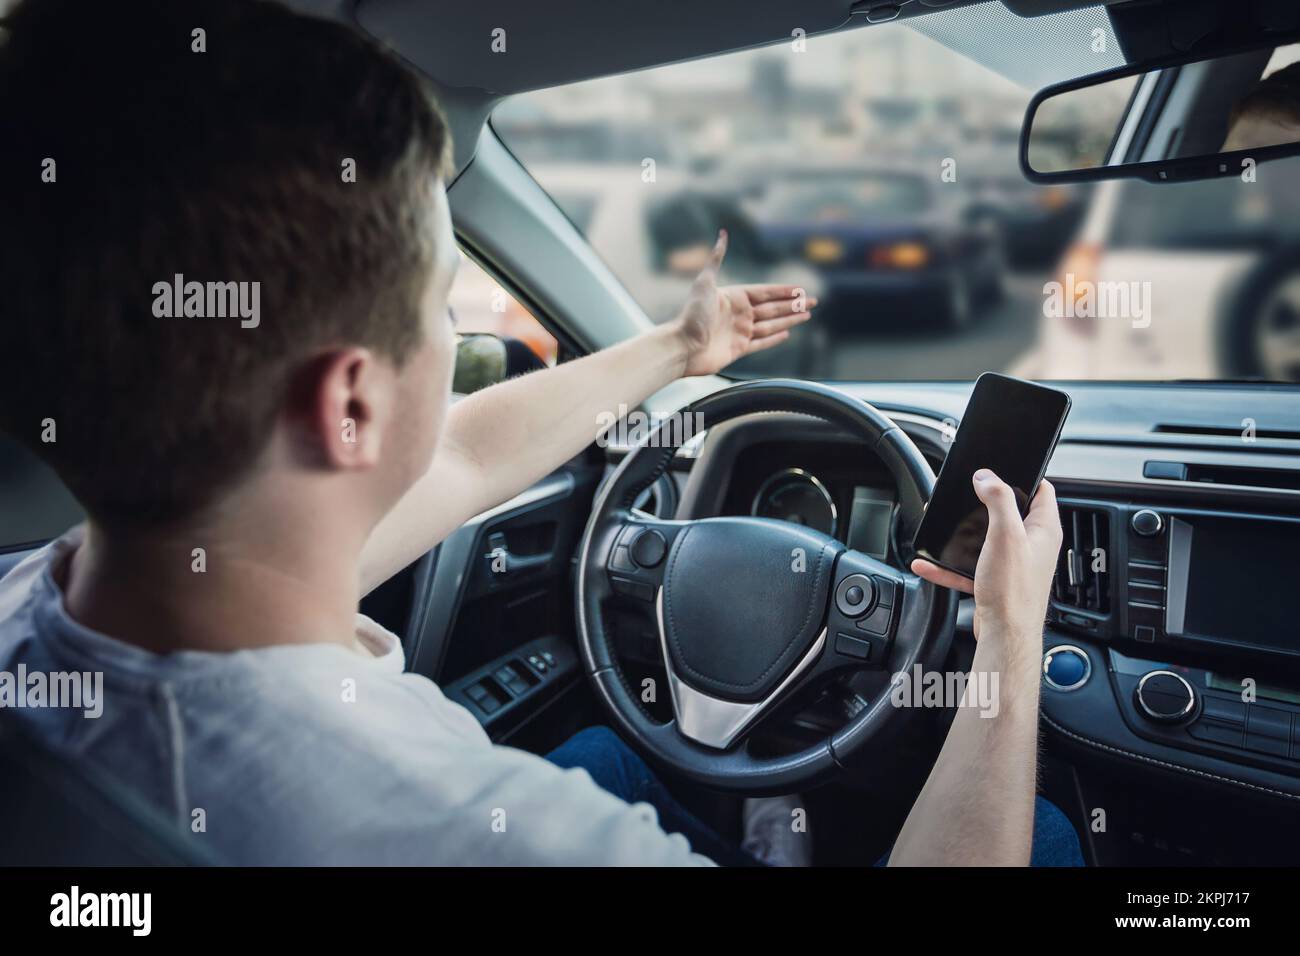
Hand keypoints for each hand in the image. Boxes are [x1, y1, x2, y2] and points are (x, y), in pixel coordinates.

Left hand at [671, 230, 815, 376]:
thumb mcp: (704, 282)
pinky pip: (761, 342)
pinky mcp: (738, 349)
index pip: (766, 292)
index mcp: (734, 297)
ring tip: (807, 315)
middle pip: (773, 308)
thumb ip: (716, 258)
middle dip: (794, 304)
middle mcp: (739, 314)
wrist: (682, 346)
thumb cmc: (692, 315)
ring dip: (790, 319)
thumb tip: (722, 234)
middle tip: (814, 302)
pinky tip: (787, 333)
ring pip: (771, 324)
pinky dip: (774, 338)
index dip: (784, 291)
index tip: (801, 289)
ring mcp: (739, 332)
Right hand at [910, 471, 1061, 642]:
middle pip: (1009, 512)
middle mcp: (1033, 544)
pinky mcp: (997, 580)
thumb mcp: (1006, 535)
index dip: (1023, 475)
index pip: (1042, 490)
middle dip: (984, 505)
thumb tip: (987, 477)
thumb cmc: (1014, 591)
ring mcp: (1014, 563)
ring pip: (986, 539)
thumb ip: (999, 500)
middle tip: (966, 496)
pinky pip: (970, 566)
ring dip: (963, 536)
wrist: (1005, 636)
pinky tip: (930, 564)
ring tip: (945, 529)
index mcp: (1044, 529)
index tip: (1000, 469)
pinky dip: (950, 564)